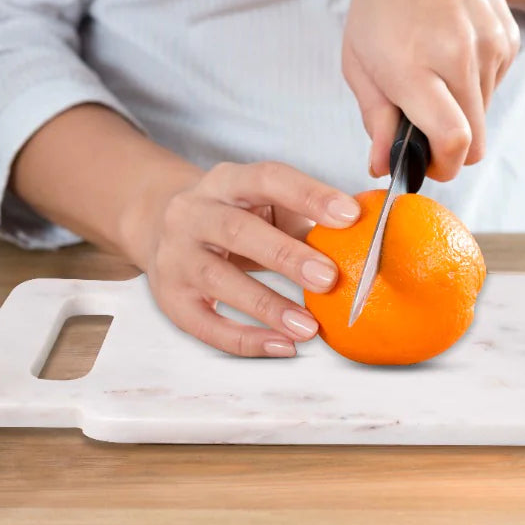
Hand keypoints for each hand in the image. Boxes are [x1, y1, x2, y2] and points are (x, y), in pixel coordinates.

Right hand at [133, 161, 360, 357]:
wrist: (156, 223)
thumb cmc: (231, 215)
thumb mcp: (261, 202)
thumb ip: (305, 215)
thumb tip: (368, 234)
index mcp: (225, 182)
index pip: (267, 179)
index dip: (309, 195)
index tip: (350, 217)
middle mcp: (192, 213)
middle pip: (237, 230)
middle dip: (286, 255)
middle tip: (330, 278)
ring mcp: (175, 256)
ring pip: (218, 279)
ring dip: (267, 305)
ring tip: (309, 327)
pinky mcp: (170, 297)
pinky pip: (205, 324)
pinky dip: (245, 339)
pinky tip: (282, 346)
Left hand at [343, 0, 520, 181]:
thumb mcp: (357, 58)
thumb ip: (374, 118)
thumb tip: (382, 167)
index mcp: (412, 66)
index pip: (452, 140)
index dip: (441, 166)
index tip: (425, 166)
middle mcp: (457, 57)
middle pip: (474, 142)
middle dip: (450, 151)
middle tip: (424, 134)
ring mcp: (489, 47)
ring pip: (482, 115)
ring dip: (459, 111)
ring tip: (431, 74)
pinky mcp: (509, 41)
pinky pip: (493, 88)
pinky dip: (473, 85)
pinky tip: (451, 52)